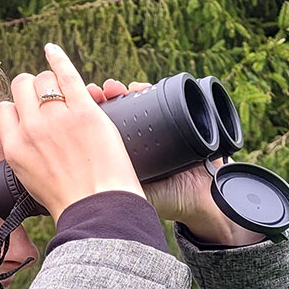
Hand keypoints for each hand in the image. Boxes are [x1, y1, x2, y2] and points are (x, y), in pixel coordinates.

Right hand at [0, 44, 144, 223]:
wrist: (98, 208)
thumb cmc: (70, 199)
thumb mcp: (30, 180)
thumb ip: (22, 153)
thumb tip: (20, 136)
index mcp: (14, 148)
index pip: (3, 110)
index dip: (17, 109)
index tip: (29, 115)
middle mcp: (31, 129)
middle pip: (21, 88)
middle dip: (32, 91)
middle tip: (48, 102)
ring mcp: (57, 118)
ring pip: (44, 80)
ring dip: (52, 83)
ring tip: (62, 92)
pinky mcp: (84, 112)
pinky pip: (67, 74)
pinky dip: (59, 58)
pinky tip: (53, 50)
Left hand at [87, 79, 264, 245]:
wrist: (207, 199)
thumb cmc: (172, 201)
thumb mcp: (139, 196)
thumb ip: (118, 188)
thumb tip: (87, 182)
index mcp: (125, 157)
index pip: (102, 132)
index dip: (90, 118)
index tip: (81, 106)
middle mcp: (140, 142)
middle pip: (118, 114)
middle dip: (106, 100)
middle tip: (99, 90)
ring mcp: (159, 131)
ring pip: (137, 105)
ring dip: (125, 93)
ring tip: (115, 87)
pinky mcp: (180, 122)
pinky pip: (162, 100)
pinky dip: (149, 91)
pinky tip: (139, 87)